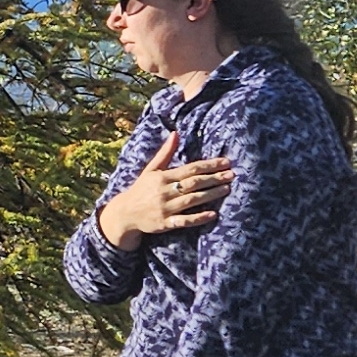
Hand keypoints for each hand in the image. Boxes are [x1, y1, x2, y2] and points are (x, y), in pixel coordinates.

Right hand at [98, 130, 229, 251]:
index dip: (209, 165)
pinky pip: (184, 221)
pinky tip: (212, 214)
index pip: (190, 169)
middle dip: (213, 179)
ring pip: (191, 200)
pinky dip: (198, 218)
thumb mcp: (151, 169)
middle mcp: (164, 192)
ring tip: (226, 189)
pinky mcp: (165, 224)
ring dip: (210, 195)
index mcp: (162, 177)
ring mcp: (165, 208)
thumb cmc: (141, 189)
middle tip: (231, 174)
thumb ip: (165, 153)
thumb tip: (175, 133)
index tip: (225, 162)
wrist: (125, 213)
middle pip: (193, 183)